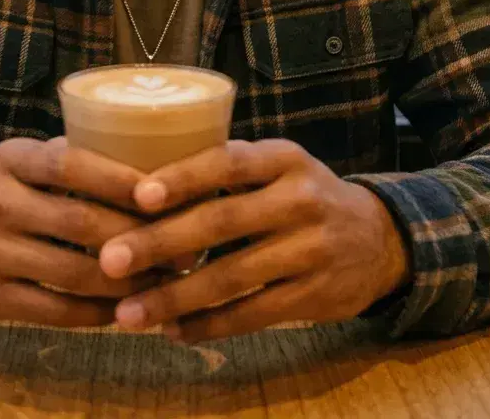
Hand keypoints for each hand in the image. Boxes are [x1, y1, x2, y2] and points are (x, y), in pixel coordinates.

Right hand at [0, 136, 159, 325]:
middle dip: (137, 237)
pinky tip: (123, 308)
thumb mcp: (16, 160)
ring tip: (164, 280)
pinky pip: (55, 310)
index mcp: (9, 160)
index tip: (163, 192)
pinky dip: (96, 312)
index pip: (69, 165)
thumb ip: (66, 159)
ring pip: (72, 272)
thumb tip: (142, 164)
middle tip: (184, 245)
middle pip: (79, 222)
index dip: (118, 179)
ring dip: (125, 280)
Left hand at [97, 139, 411, 341]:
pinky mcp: (315, 297)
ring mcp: (310, 250)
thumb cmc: (303, 194)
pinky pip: (252, 314)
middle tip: (110, 260)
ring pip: (233, 276)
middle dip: (160, 243)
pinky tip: (173, 331)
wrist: (379, 239)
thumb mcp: (277, 165)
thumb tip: (142, 182)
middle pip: (222, 221)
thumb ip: (226, 168)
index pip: (228, 161)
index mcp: (283, 158)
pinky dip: (209, 325)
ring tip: (129, 312)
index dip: (184, 177)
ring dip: (175, 297)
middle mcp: (300, 199)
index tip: (139, 195)